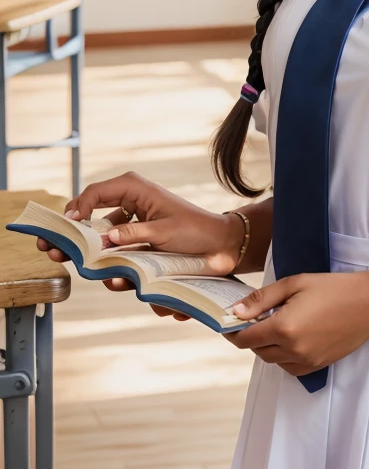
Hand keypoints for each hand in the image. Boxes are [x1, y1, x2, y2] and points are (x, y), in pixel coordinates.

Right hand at [36, 171, 244, 301]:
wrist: (219, 246)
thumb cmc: (195, 230)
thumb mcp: (163, 229)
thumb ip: (133, 234)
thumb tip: (104, 240)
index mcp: (134, 190)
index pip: (95, 193)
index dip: (77, 208)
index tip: (65, 225)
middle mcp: (128, 204)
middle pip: (89, 216)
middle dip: (69, 234)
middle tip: (50, 249)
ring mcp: (131, 226)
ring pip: (99, 239)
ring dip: (89, 255)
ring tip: (79, 265)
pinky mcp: (135, 244)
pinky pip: (115, 255)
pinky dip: (112, 267)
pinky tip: (116, 279)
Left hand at [223, 270, 368, 375]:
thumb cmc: (334, 287)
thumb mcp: (296, 283)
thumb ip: (263, 298)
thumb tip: (236, 311)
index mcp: (284, 327)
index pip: (245, 338)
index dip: (233, 331)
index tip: (229, 321)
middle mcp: (292, 349)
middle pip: (257, 350)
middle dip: (251, 335)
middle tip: (256, 316)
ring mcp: (306, 361)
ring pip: (272, 360)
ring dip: (267, 345)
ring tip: (277, 322)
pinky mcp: (317, 366)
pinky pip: (289, 367)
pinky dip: (283, 355)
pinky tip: (292, 336)